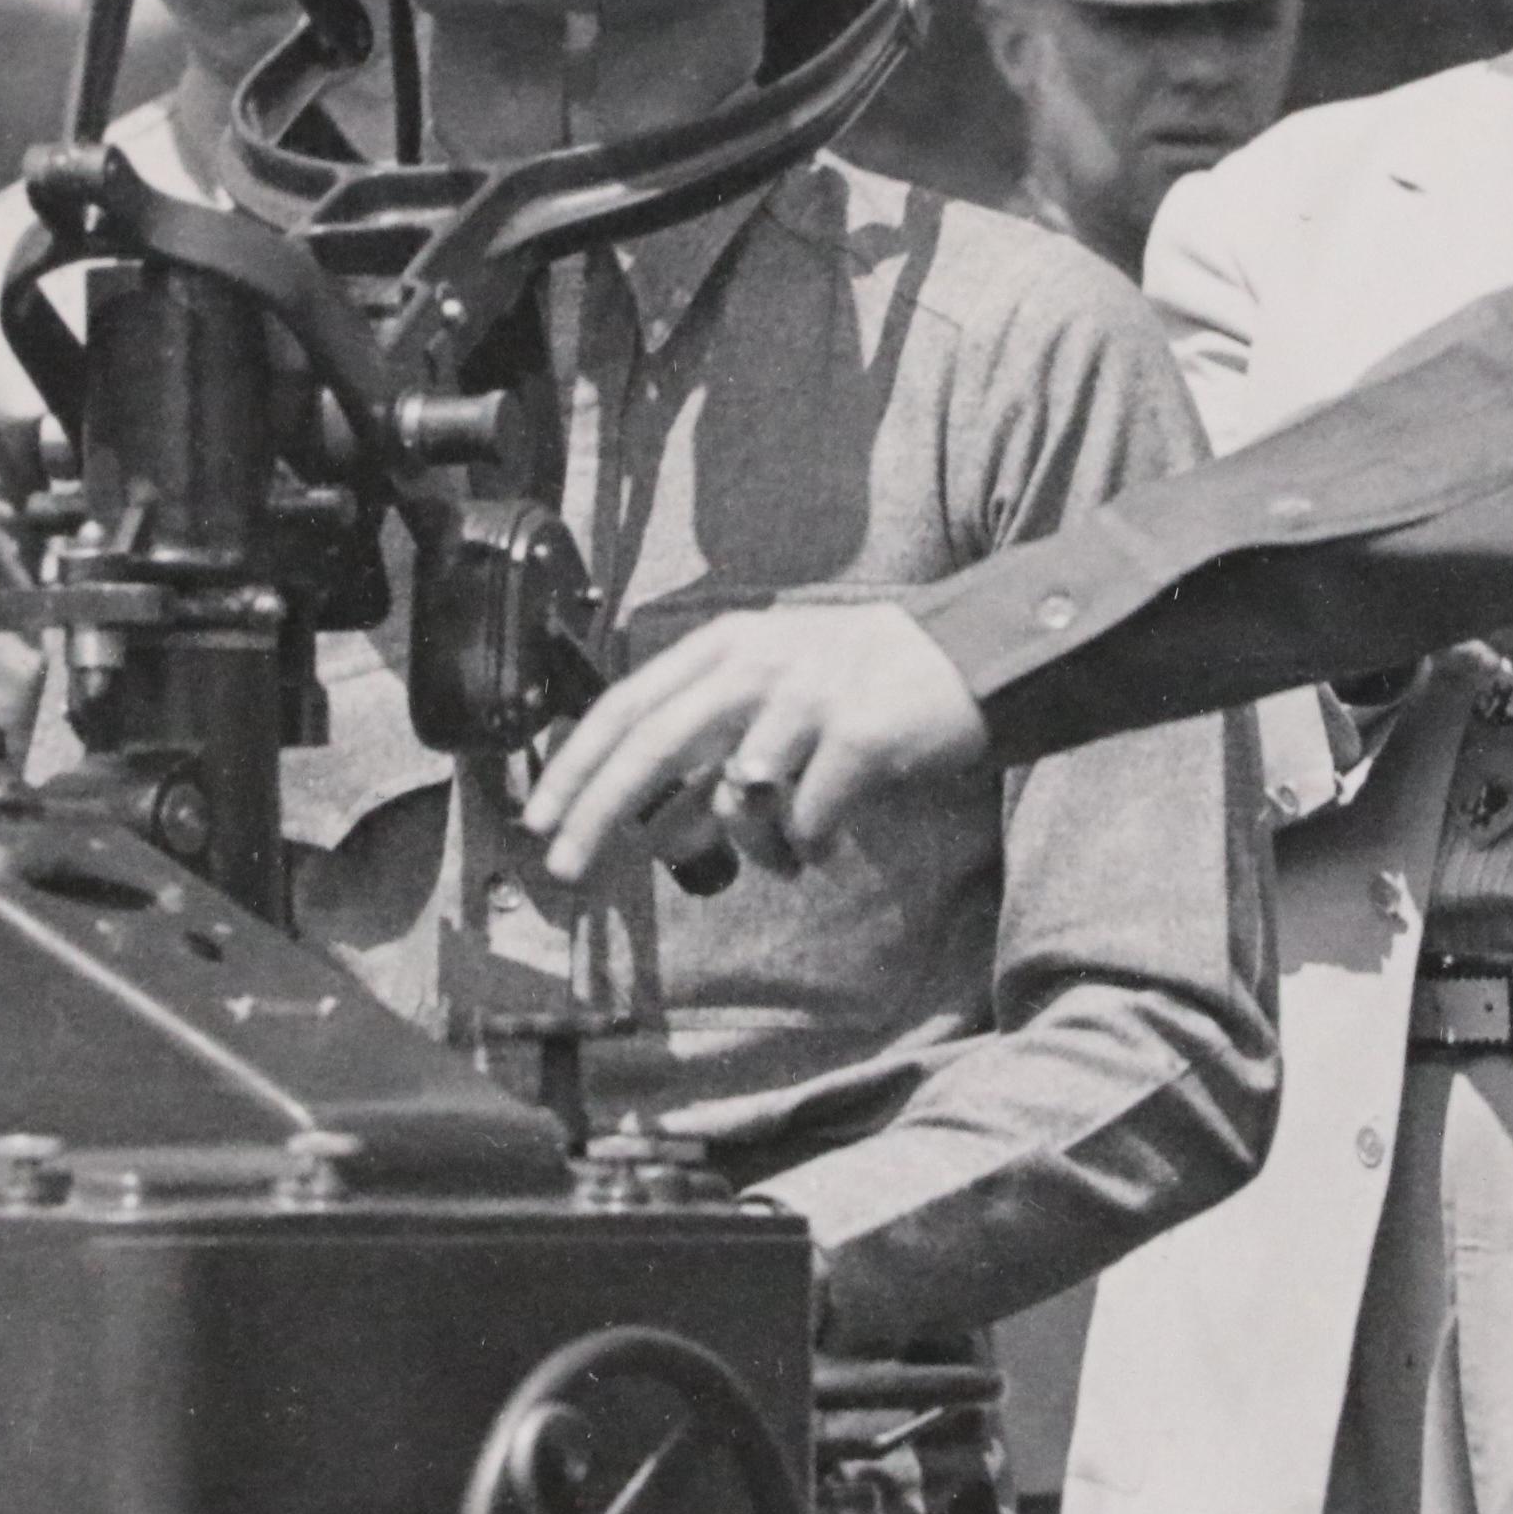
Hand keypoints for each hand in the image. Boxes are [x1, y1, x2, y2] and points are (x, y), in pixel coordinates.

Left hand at [524, 602, 990, 883]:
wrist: (972, 660)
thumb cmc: (862, 685)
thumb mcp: (776, 687)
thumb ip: (716, 738)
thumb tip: (652, 820)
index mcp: (729, 645)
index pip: (630, 703)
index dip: (577, 763)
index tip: (540, 817)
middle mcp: (759, 662)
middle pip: (654, 743)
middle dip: (598, 811)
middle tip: (562, 868)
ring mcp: (809, 696)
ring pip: (737, 799)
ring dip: (755, 848)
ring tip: (788, 853)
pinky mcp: (858, 736)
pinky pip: (806, 822)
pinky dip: (809, 848)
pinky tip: (829, 842)